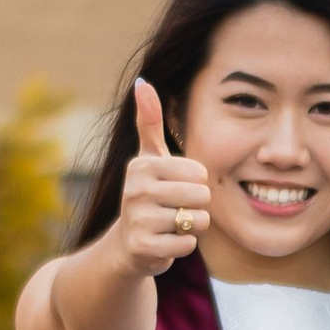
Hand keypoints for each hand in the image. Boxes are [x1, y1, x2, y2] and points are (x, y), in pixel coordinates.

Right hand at [115, 78, 212, 274]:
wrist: (128, 244)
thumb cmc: (147, 194)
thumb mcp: (148, 157)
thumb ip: (149, 121)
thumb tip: (142, 82)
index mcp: (142, 166)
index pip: (199, 172)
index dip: (196, 183)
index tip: (176, 187)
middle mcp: (136, 190)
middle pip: (201, 196)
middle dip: (196, 206)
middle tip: (175, 209)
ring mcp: (138, 220)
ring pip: (197, 221)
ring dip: (191, 227)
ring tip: (171, 224)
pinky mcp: (144, 247)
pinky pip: (187, 244)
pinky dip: (183, 245)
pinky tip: (166, 242)